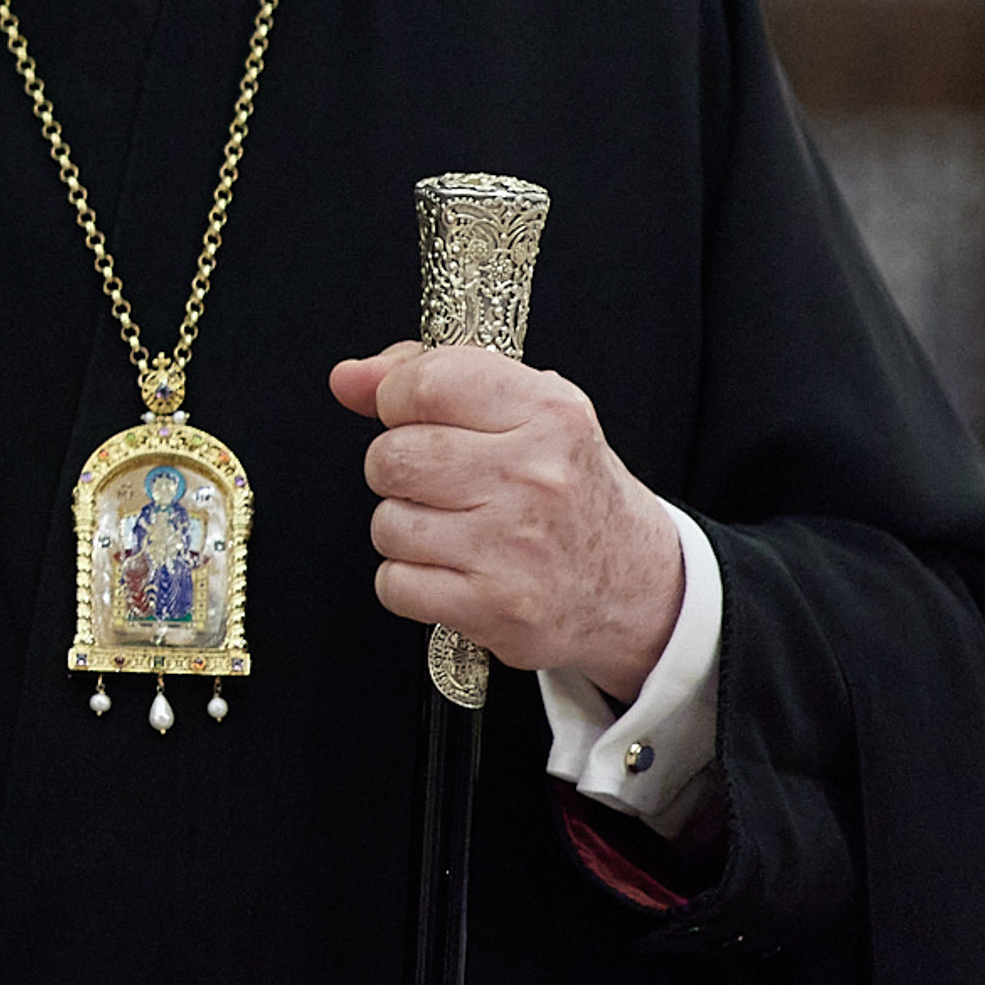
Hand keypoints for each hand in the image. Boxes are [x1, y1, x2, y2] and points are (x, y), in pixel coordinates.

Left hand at [330, 339, 684, 705]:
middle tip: (442, 484)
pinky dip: (410, 582)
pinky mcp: (495, 606)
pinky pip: (394, 582)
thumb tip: (347, 378)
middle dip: (398, 470)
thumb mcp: (528, 413)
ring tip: (457, 531)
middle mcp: (535, 476)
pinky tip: (454, 572)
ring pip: (387, 522)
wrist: (637, 587)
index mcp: (549, 413)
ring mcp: (515, 545)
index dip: (395, 397)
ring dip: (406, 529)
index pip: (424, 383)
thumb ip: (432, 378)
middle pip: (392, 457)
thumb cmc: (569, 491)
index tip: (409, 415)